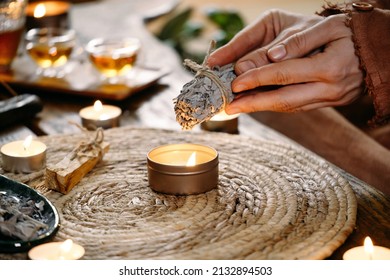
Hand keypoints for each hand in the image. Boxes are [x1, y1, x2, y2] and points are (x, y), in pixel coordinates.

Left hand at [207, 10, 363, 113]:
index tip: (235, 82)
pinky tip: (259, 103)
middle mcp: (331, 88)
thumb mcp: (325, 26)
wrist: (377, 48)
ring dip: (262, 108)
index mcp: (331, 66)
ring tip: (239, 107)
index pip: (285, 74)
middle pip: (285, 100)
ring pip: (290, 107)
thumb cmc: (349, 30)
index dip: (258, 78)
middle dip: (254, 103)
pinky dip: (276, 105)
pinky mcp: (328, 103)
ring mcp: (330, 99)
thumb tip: (271, 56)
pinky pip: (297, 106)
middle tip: (229, 107)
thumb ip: (298, 41)